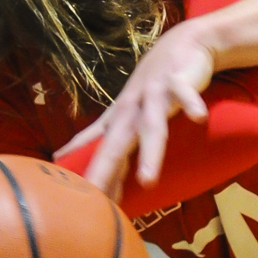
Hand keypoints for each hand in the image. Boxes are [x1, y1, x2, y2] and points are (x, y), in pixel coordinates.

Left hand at [61, 20, 218, 196]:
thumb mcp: (119, 112)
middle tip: (96, 201)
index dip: (93, 183)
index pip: (100, 158)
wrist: (180, 45)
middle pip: (115, 145)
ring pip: (151, 126)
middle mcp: (130, 110)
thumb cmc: (149, 86)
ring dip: (150, 152)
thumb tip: (60, 156)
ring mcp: (154, 95)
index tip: (82, 212)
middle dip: (104, 171)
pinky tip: (198, 118)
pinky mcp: (178, 80)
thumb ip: (92, 135)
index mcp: (116, 122)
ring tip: (148, 180)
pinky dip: (191, 103)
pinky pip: (185, 93)